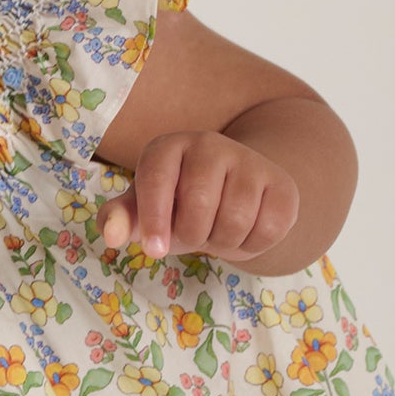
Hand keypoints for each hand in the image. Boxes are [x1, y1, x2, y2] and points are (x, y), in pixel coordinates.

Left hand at [99, 129, 300, 264]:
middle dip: (192, 235)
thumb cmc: (176, 204)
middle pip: (199, 205)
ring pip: (236, 219)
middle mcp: (210, 144)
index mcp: (168, 147)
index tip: (154, 251)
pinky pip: (269, 229)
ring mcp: (250, 161)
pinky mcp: (282, 185)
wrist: (231, 192)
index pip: (157, 179)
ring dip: (222, 243)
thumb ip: (121, 219)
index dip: (155, 219)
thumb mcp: (144, 209)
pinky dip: (252, 245)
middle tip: (192, 234)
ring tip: (215, 231)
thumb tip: (113, 235)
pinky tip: (243, 231)